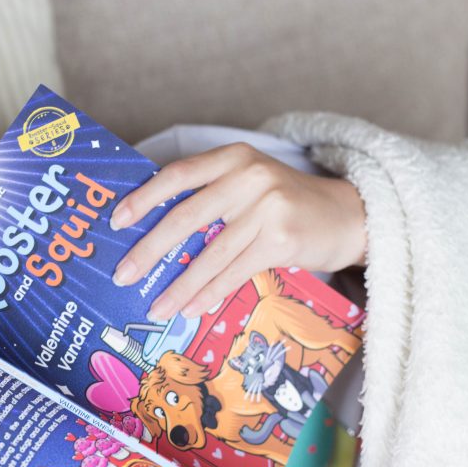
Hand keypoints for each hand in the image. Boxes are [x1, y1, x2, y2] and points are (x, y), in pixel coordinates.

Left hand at [110, 142, 366, 320]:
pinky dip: (210, 293)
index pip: (178, 175)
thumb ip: (210, 198)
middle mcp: (248, 176)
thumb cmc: (287, 206)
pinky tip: (191, 309)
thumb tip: (155, 237)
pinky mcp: (282, 239)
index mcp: (233, 157)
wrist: (350, 216)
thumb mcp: (249, 185)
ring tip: (156, 307)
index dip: (143, 198)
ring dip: (179, 285)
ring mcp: (267, 207)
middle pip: (186, 216)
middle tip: (123, 275)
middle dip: (149, 249)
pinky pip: (235, 271)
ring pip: (210, 253)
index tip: (117, 221)